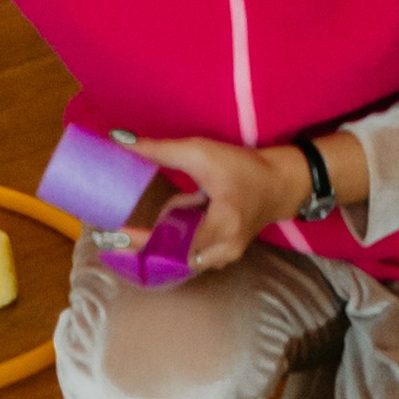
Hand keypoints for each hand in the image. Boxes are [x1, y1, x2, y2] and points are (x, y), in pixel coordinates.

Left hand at [118, 135, 318, 273]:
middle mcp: (222, 251)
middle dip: (157, 233)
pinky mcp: (222, 257)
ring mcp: (224, 258)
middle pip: (171, 254)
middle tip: (157, 213)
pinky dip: (183, 234)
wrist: (281, 184)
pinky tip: (199, 209)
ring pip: (179, 253)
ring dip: (173, 231)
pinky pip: (189, 251)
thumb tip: (119, 140)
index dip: (141, 242)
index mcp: (221, 226)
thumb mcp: (201, 152)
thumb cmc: (244, 168)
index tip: (116, 237)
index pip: (171, 245)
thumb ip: (159, 149)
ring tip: (195, 202)